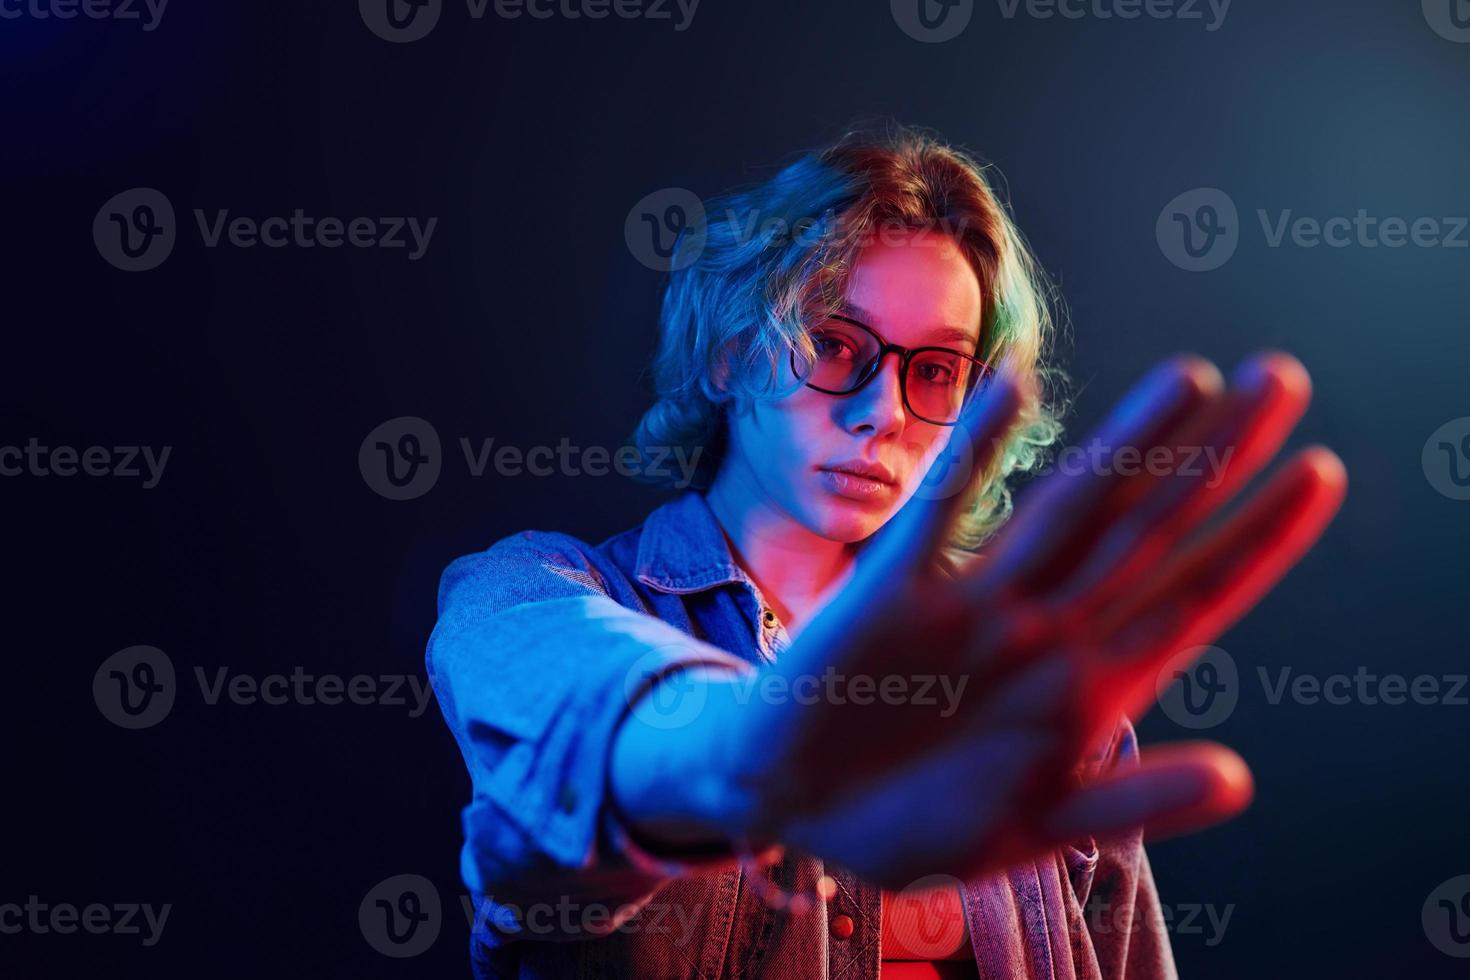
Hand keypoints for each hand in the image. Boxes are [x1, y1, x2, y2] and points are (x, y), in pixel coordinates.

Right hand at [678, 351, 1346, 888]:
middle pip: (1146, 529)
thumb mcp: (1031, 830)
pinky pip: (940, 511)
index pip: (1192, 598)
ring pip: (1066, 510)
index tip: (1319, 474)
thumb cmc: (912, 820)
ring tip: (1194, 378)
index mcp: (1087, 688)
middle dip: (1216, 459)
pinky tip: (1015, 388)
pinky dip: (973, 450)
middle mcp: (1043, 629)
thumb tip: (1240, 777)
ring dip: (1128, 444)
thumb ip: (1130, 803)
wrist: (792, 804)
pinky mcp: (895, 593)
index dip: (1256, 539)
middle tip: (1284, 379)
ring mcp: (973, 606)